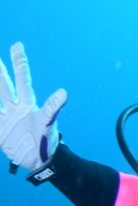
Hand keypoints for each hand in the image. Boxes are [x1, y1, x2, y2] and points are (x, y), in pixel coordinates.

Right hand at [0, 42, 65, 170]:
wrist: (38, 159)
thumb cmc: (47, 140)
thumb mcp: (48, 123)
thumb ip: (53, 108)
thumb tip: (63, 92)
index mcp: (28, 103)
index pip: (23, 79)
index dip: (20, 63)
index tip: (18, 46)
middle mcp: (14, 106)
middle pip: (3, 84)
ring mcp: (4, 117)